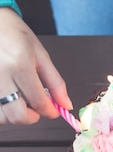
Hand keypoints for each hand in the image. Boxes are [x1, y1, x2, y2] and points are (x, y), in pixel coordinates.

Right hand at [0, 8, 71, 124]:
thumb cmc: (14, 34)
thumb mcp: (41, 55)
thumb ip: (56, 83)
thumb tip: (66, 105)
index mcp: (20, 65)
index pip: (39, 103)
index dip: (50, 111)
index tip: (52, 109)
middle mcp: (0, 75)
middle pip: (17, 116)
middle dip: (31, 117)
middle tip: (34, 106)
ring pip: (1, 117)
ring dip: (13, 114)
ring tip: (18, 99)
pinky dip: (1, 109)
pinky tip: (7, 97)